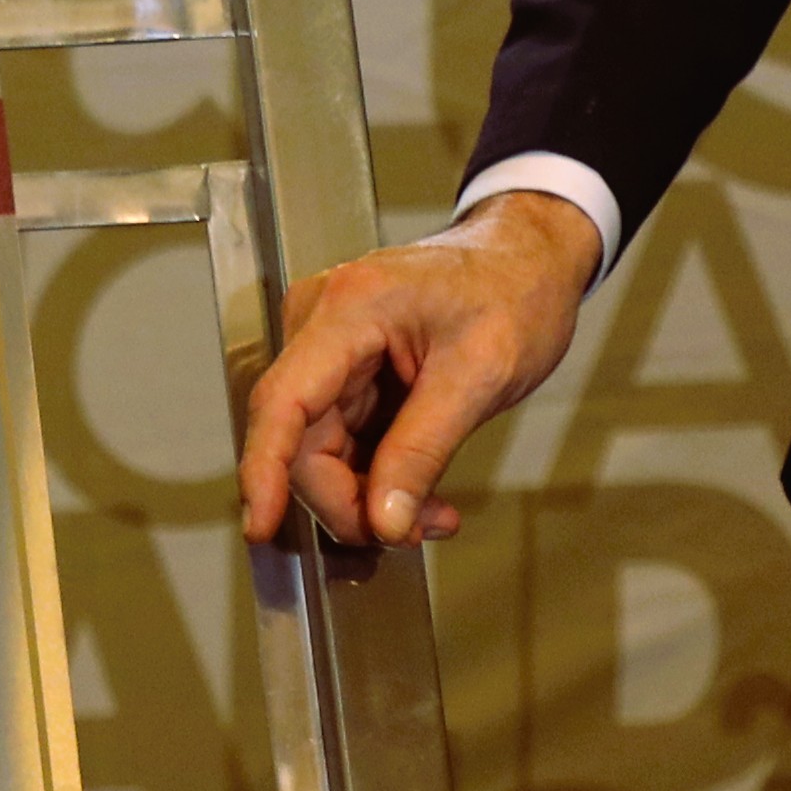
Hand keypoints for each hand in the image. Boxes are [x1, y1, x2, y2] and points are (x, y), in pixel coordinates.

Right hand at [232, 196, 596, 551]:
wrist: (529, 260)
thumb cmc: (513, 291)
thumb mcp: (481, 376)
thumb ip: (423, 451)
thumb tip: (384, 520)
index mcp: (350, 308)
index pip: (282, 401)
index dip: (264, 470)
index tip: (261, 527)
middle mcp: (323, 323)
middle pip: (302, 440)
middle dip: (352, 500)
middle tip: (416, 529)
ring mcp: (330, 347)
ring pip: (319, 450)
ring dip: (368, 495)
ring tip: (432, 512)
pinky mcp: (344, 370)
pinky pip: (342, 440)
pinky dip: (377, 476)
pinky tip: (420, 489)